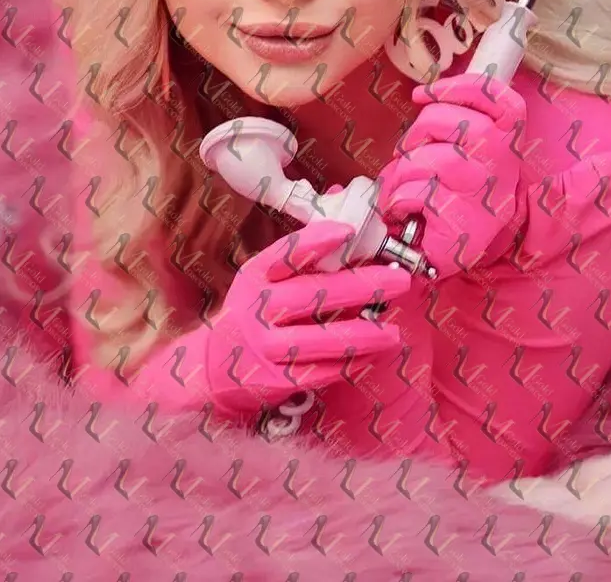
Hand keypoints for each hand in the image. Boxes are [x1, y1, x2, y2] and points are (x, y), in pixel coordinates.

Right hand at [205, 219, 410, 417]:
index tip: (349, 230)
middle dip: (361, 287)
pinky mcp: (275, 380)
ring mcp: (265, 346)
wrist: (213, 367)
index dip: (317, 241)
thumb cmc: (251, 313)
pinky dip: (348, 364)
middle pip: (313, 295)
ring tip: (393, 333)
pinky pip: (319, 372)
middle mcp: (257, 308)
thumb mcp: (261, 280)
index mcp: (256, 275)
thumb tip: (347, 230)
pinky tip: (371, 355)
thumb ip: (297, 261)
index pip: (286, 253)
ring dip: (362, 335)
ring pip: (321, 340)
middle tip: (398, 280)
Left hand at [375, 73, 527, 277]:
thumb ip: (452, 121)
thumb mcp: (457, 151)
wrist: (450, 250)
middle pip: (458, 123)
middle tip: (411, 152)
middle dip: (419, 132)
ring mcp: (486, 194)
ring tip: (404, 186)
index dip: (460, 86)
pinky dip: (399, 198)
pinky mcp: (463, 222)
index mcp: (506, 143)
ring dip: (405, 171)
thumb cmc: (446, 193)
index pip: (501, 100)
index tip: (425, 94)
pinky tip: (404, 209)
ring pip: (435, 160)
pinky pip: (420, 193)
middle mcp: (504, 166)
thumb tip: (423, 94)